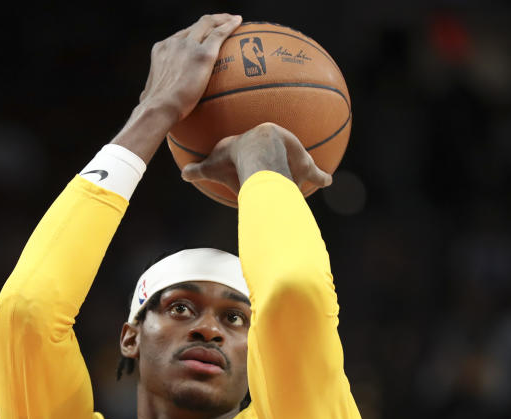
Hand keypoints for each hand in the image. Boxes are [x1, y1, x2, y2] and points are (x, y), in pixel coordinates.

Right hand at [139, 14, 242, 120]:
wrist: (159, 108)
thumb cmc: (153, 109)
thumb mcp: (148, 94)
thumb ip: (150, 91)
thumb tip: (146, 100)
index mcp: (162, 49)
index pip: (182, 36)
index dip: (195, 33)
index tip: (204, 35)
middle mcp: (174, 42)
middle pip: (196, 26)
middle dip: (210, 22)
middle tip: (223, 23)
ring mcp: (188, 46)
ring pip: (208, 24)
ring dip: (222, 20)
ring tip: (234, 21)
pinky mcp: (202, 54)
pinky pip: (219, 34)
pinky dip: (230, 25)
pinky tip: (240, 22)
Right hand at [180, 123, 332, 193]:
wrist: (258, 154)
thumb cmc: (233, 161)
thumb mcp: (212, 166)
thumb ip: (197, 171)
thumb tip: (181, 174)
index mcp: (250, 145)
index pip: (249, 149)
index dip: (249, 153)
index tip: (249, 155)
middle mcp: (273, 147)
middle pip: (275, 155)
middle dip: (278, 158)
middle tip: (279, 168)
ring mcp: (291, 155)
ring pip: (295, 163)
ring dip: (298, 168)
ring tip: (305, 176)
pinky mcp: (304, 165)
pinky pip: (315, 173)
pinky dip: (321, 177)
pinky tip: (329, 181)